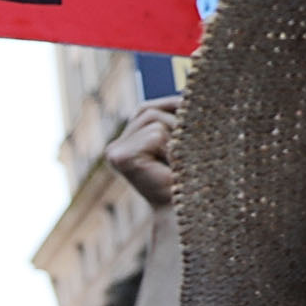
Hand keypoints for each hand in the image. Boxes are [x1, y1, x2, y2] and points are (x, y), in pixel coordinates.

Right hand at [106, 95, 179, 209]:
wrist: (187, 215)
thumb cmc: (191, 180)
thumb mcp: (184, 142)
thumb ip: (178, 117)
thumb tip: (190, 90)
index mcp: (127, 143)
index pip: (147, 109)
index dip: (172, 110)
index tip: (188, 131)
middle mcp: (115, 147)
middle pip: (150, 111)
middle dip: (176, 127)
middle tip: (183, 159)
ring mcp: (114, 152)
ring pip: (154, 120)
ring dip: (176, 139)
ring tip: (177, 166)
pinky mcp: (119, 157)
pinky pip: (155, 134)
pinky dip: (171, 150)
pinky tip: (170, 171)